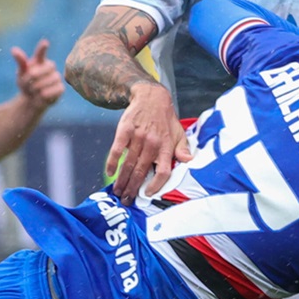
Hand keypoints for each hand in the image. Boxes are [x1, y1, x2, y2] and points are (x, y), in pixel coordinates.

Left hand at [12, 39, 63, 110]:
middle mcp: (50, 67)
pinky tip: (41, 95)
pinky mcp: (61, 88)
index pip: (41, 53)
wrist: (31, 100)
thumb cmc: (26, 84)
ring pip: (48, 81)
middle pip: (44, 68)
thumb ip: (20, 62)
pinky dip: (44, 95)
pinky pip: (53, 90)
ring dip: (37, 88)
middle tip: (28, 83)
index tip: (45, 43)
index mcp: (40, 61)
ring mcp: (57, 77)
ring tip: (34, 91)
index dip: (43, 48)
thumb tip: (14, 49)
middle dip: (33, 77)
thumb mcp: (20, 74)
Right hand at [105, 82, 188, 203]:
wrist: (151, 97)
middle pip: (141, 171)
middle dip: (133, 189)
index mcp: (165, 147)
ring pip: (128, 164)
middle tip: (126, 201)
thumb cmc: (166, 119)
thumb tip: (189, 162)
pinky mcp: (125, 131)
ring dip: (122, 180)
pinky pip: (117, 150)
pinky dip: (112, 163)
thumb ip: (183, 149)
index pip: (163, 171)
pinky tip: (109, 173)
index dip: (156, 185)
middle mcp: (152, 144)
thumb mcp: (179, 133)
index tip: (148, 194)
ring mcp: (138, 137)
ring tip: (117, 192)